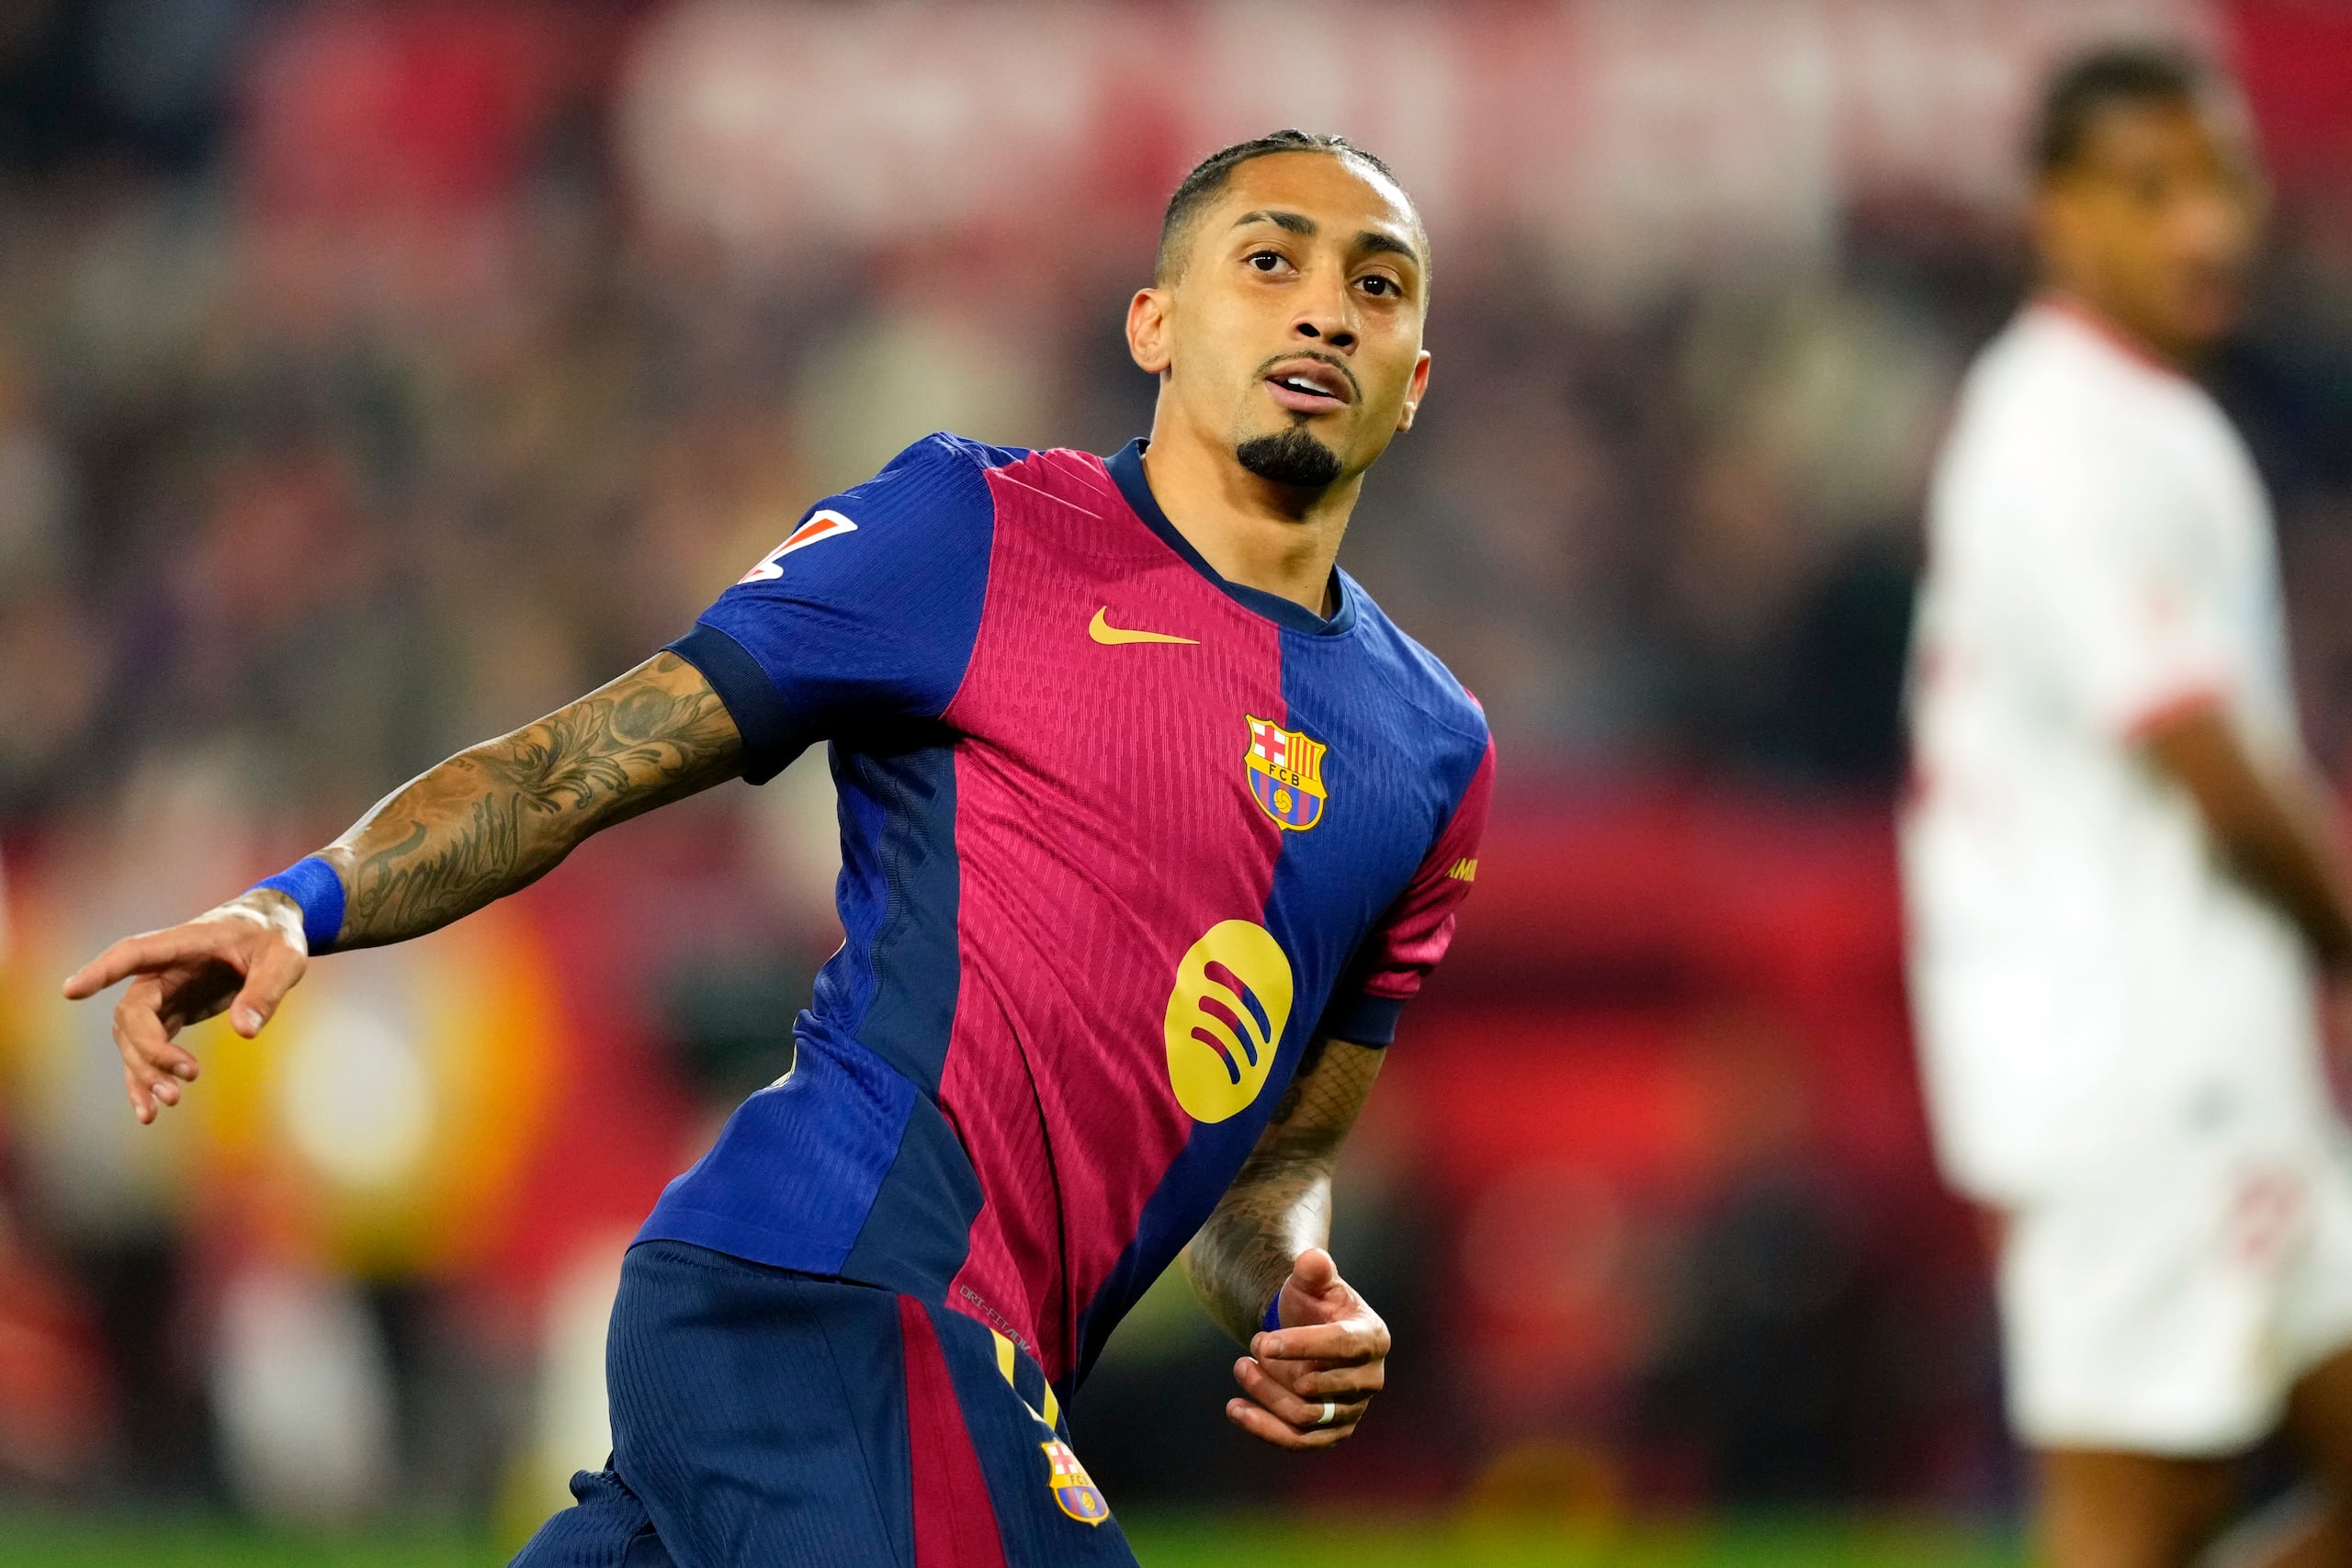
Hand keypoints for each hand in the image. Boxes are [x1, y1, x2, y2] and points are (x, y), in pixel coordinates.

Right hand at [61, 892, 309, 1124]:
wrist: (270, 931)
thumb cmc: (275, 936)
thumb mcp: (284, 957)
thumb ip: (266, 990)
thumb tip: (245, 1031)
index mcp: (182, 944)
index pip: (131, 954)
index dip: (101, 972)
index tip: (71, 991)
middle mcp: (162, 970)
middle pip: (132, 1012)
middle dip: (150, 1050)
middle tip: (186, 1078)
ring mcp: (163, 994)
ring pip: (132, 1037)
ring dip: (145, 1071)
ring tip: (170, 1101)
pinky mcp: (172, 1013)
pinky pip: (146, 1049)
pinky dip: (145, 1078)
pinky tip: (148, 1112)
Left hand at [1225, 1246, 1387, 1449]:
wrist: (1313, 1334)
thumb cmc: (1315, 1304)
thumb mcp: (1313, 1282)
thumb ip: (1314, 1270)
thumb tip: (1312, 1258)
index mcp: (1372, 1337)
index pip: (1343, 1345)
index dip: (1303, 1345)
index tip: (1264, 1341)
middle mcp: (1370, 1378)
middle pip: (1318, 1386)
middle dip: (1276, 1368)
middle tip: (1252, 1345)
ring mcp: (1353, 1410)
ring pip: (1305, 1416)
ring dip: (1265, 1394)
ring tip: (1240, 1366)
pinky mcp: (1333, 1433)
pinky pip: (1299, 1440)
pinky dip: (1264, 1428)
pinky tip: (1235, 1408)